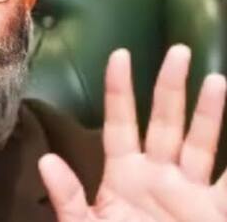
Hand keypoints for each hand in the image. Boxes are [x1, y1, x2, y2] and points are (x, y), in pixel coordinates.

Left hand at [38, 45, 226, 220]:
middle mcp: (159, 175)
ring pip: (201, 142)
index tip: (120, 55)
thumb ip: (69, 199)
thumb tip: (46, 162)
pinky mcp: (215, 210)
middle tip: (177, 50)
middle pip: (164, 121)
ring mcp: (190, 192)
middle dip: (170, 87)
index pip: (121, 122)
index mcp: (124, 174)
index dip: (120, 90)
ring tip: (215, 79)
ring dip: (209, 112)